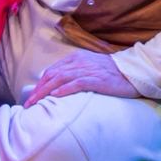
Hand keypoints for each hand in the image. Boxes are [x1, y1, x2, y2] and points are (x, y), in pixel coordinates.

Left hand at [23, 49, 142, 105]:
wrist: (132, 72)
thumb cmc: (111, 72)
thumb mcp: (90, 67)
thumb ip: (75, 72)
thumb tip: (58, 85)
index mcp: (76, 58)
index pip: (52, 70)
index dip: (40, 83)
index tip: (32, 96)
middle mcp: (80, 62)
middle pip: (52, 74)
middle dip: (38, 89)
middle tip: (28, 103)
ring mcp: (88, 70)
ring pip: (60, 78)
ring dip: (45, 91)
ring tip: (36, 102)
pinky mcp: (96, 79)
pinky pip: (77, 83)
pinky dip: (64, 89)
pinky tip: (55, 96)